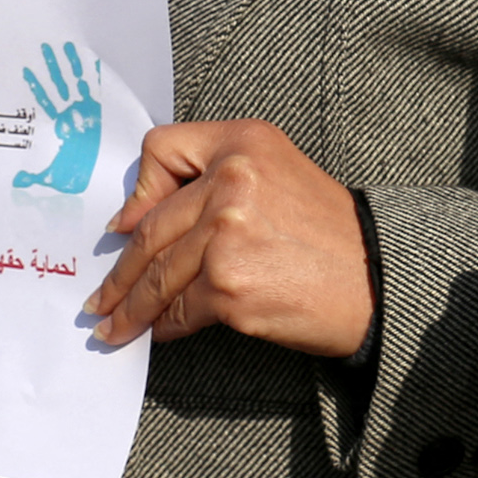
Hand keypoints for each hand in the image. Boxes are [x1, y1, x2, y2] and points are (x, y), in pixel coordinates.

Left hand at [15, 43, 102, 193]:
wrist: (95, 178)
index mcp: (57, 125)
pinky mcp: (100, 112)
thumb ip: (31, 177)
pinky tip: (92, 61)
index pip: (44, 100)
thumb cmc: (74, 177)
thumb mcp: (47, 176)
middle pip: (58, 85)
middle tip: (44, 47)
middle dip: (52, 67)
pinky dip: (94, 76)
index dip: (36, 84)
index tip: (27, 69)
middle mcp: (70, 114)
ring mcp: (85, 111)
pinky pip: (96, 90)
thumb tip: (15, 181)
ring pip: (76, 83)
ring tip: (66, 46)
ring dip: (71, 65)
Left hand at [86, 122, 372, 355]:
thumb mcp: (278, 175)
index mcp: (245, 142)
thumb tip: (137, 222)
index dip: (136, 192)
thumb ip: (217, 180)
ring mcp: (227, 234)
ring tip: (114, 327)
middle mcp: (233, 180)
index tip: (121, 227)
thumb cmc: (330, 234)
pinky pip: (177, 310)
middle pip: (149, 227)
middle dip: (119, 272)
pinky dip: (163, 327)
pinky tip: (159, 334)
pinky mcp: (228, 286)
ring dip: (129, 308)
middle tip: (101, 297)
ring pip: (156, 275)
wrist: (376, 279)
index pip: (161, 149)